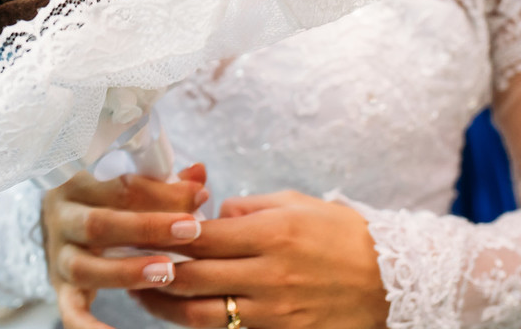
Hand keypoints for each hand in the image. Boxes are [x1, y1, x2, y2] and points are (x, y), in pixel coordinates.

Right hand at [43, 165, 208, 328]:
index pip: (119, 186)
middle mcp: (63, 218)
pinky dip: (89, 328)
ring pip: (84, 268)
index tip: (198, 198)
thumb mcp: (131, 179)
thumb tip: (199, 176)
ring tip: (167, 273)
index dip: (161, 193)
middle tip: (190, 232)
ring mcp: (59, 255)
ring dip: (127, 272)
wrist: (66, 217)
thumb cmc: (108, 195)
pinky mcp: (61, 287)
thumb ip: (166, 180)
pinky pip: (70, 312)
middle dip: (146, 229)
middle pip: (98, 225)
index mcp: (79, 182)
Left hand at [132, 190, 388, 328]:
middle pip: (192, 277)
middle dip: (153, 272)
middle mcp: (269, 274)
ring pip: (201, 314)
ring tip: (142, 294)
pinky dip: (200, 326)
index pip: (201, 236)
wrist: (392, 279)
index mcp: (272, 234)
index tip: (142, 230)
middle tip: (128, 264)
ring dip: (165, 306)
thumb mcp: (296, 204)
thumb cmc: (341, 234)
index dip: (165, 234)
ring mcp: (274, 312)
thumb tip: (210, 214)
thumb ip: (249, 207)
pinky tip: (182, 314)